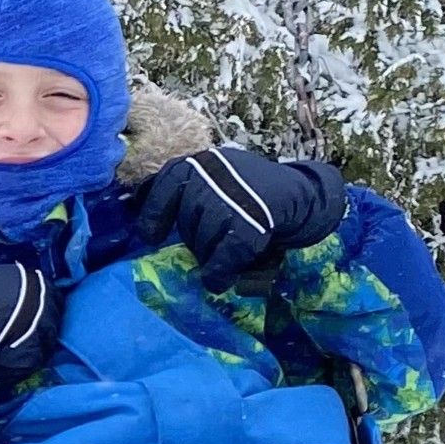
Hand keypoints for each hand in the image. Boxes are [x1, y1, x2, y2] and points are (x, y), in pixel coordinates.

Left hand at [136, 146, 347, 283]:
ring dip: (212, 253)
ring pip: (204, 239)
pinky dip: (220, 270)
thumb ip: (181, 194)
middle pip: (186, 221)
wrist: (303, 195)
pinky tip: (218, 280)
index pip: (164, 185)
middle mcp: (213, 174)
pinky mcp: (256, 218)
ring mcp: (234, 194)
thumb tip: (141, 224)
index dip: (154, 214)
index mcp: (199, 163)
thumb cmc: (248, 194)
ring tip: (228, 250)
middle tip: (217, 240)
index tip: (151, 237)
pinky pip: (226, 253)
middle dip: (197, 239)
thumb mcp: (213, 181)